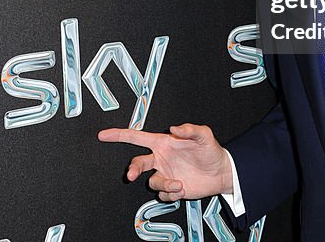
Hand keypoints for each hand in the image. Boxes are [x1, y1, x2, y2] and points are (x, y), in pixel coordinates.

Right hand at [98, 124, 232, 201]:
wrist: (220, 172)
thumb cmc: (210, 151)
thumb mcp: (203, 135)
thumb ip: (189, 129)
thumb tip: (174, 128)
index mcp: (163, 143)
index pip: (137, 137)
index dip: (119, 135)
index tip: (104, 135)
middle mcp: (161, 158)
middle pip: (137, 163)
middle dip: (132, 169)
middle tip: (132, 175)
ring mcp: (166, 174)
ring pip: (152, 182)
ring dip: (164, 185)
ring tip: (179, 184)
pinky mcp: (172, 189)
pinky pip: (163, 195)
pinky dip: (171, 195)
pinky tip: (182, 188)